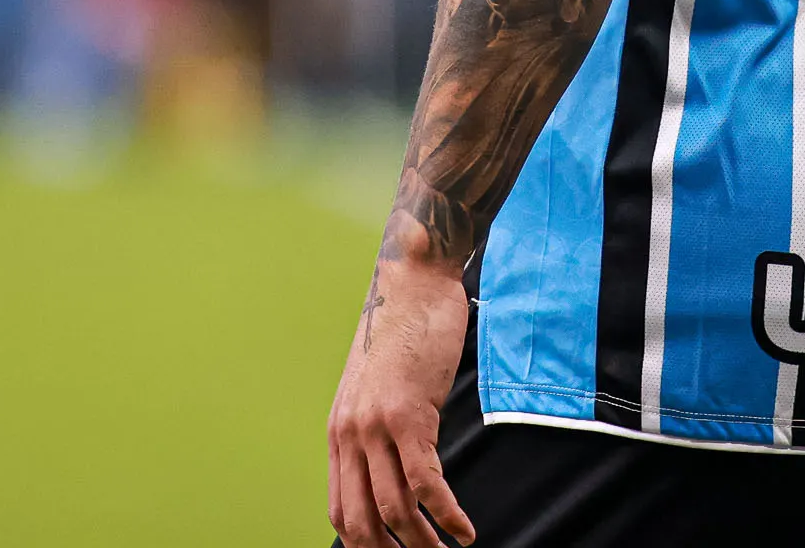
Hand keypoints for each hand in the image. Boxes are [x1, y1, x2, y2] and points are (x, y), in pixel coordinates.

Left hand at [327, 252, 474, 546]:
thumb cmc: (403, 332)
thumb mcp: (377, 387)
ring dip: (423, 543)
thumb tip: (390, 468)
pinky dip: (446, 515)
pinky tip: (463, 530)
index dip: (363, 545)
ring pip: (394, 509)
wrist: (411, 282)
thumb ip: (375, 428)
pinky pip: (425, 483)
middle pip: (362, 520)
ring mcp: (376, 426)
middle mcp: (350, 434)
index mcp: (340, 431)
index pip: (341, 509)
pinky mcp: (409, 416)